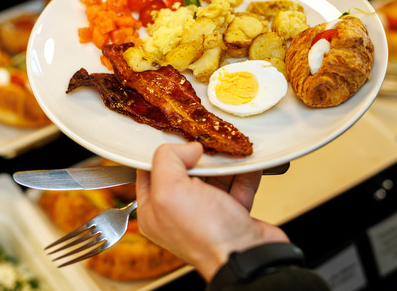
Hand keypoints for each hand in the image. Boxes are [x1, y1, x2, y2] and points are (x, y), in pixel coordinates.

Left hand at [136, 142, 289, 280]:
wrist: (247, 257)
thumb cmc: (206, 234)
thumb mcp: (170, 191)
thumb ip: (168, 160)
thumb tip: (186, 148)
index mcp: (154, 211)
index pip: (149, 172)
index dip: (161, 153)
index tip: (176, 137)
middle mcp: (179, 214)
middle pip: (184, 172)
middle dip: (197, 155)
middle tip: (206, 141)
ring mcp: (207, 215)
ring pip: (213, 177)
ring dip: (223, 162)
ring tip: (229, 147)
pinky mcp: (233, 214)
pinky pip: (237, 185)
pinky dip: (243, 172)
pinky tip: (247, 160)